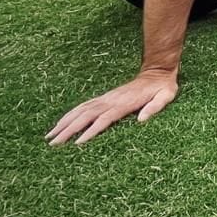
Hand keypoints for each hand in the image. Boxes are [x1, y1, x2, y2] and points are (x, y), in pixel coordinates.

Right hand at [47, 70, 178, 144]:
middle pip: (85, 116)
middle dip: (68, 130)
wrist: (157, 71)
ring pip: (80, 111)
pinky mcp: (103, 98)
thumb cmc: (163, 87)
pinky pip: (83, 107)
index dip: (91, 131)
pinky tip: (60, 123)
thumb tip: (142, 120)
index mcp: (124, 104)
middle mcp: (110, 101)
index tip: (77, 143)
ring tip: (49, 136)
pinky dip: (70, 114)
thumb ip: (155, 107)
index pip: (104, 120)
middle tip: (53, 144)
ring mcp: (105, 99)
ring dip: (64, 123)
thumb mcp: (166, 96)